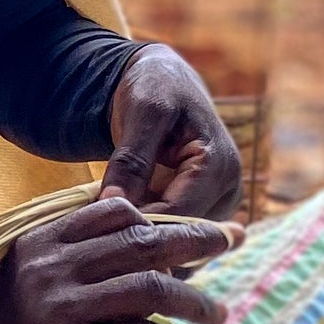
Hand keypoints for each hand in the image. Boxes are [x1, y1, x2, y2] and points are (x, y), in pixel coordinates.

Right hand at [0, 196, 233, 323]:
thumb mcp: (30, 278)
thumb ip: (77, 256)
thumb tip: (152, 238)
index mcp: (39, 242)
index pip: (114, 210)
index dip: (162, 216)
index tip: (195, 223)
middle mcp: (49, 269)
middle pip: (143, 242)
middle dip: (196, 239)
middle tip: (231, 240)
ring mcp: (58, 312)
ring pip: (150, 289)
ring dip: (193, 299)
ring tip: (215, 311)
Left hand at [103, 44, 243, 221]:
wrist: (167, 80)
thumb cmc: (155, 88)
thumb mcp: (142, 113)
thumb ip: (131, 159)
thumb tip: (113, 204)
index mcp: (220, 167)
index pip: (177, 217)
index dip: (135, 227)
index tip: (94, 229)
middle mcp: (230, 190)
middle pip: (181, 235)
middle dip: (138, 236)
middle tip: (94, 232)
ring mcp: (221, 203)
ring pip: (180, 242)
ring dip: (142, 238)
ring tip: (104, 228)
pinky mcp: (208, 209)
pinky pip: (177, 234)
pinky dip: (149, 232)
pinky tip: (119, 225)